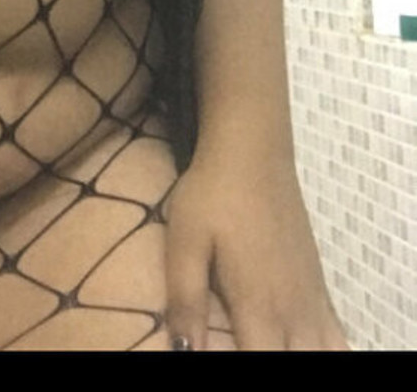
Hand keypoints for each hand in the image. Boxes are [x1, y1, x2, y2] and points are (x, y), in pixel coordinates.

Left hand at [164, 149, 350, 349]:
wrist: (253, 150)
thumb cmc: (212, 195)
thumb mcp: (184, 242)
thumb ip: (185, 300)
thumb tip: (182, 353)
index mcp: (259, 306)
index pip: (262, 364)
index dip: (243, 368)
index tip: (223, 352)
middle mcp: (293, 312)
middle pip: (299, 363)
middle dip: (273, 360)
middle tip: (243, 340)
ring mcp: (312, 300)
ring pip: (321, 355)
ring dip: (299, 356)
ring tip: (267, 342)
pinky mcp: (318, 286)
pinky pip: (336, 337)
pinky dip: (324, 350)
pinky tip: (298, 343)